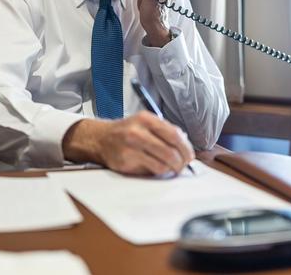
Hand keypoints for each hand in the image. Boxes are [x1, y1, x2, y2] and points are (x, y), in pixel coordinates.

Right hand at [62, 112, 194, 175]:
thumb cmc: (126, 132)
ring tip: (173, 168)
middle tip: (183, 165)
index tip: (190, 155)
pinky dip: (160, 171)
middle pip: (171, 149)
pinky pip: (152, 169)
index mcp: (146, 119)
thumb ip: (164, 131)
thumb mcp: (144, 123)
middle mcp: (138, 130)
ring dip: (172, 168)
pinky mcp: (126, 160)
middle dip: (182, 160)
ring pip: (163, 162)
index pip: (174, 134)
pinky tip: (159, 168)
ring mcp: (131, 146)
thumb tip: (185, 145)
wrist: (101, 139)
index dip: (186, 147)